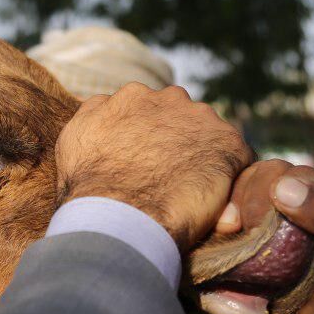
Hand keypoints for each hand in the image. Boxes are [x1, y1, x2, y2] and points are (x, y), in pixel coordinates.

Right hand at [55, 83, 251, 253]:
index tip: (149, 161)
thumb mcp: (73, 139)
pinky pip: (240, 157)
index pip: (149, 110)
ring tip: (195, 191)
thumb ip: (93, 114)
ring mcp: (202, 118)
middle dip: (180, 139)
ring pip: (211, 134)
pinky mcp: (228, 144)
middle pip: (182, 116)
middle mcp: (169, 98)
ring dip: (206, 155)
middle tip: (172, 175)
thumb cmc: (88, 187)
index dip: (151, 137)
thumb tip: (107, 105)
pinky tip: (221, 200)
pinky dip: (232, 176)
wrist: (119, 216)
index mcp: (131, 96)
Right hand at [224, 161, 313, 313]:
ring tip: (228, 238)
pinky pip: (227, 226)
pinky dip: (217, 235)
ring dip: (228, 216)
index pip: (293, 172)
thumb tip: (285, 186)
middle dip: (244, 201)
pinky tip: (220, 246)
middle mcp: (308, 206)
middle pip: (260, 178)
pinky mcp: (254, 249)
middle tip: (236, 231)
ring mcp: (277, 227)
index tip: (254, 222)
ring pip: (238, 196)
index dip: (268, 191)